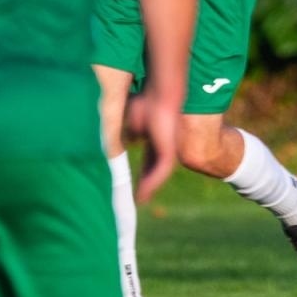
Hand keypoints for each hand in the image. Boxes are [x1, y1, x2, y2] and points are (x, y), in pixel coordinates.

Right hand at [127, 86, 181, 202]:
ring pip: (158, 174)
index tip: (133, 182)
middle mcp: (163, 146)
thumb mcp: (133, 121)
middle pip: (154, 171)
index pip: (149, 160)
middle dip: (145, 184)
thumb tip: (128, 141)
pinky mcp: (169, 153)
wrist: (160, 95)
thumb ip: (130, 133)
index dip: (141, 172)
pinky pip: (160, 174)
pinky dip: (151, 184)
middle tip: (137, 198)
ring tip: (140, 200)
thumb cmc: (147, 102)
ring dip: (148, 188)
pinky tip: (143, 193)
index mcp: (156, 139)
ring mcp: (167, 150)